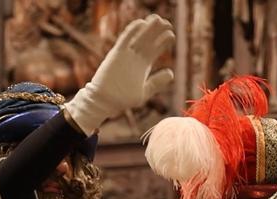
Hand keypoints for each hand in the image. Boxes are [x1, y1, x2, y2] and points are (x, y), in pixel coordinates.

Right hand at [63, 14, 174, 134]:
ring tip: (157, 19)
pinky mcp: (116, 55)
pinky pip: (124, 40)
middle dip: (157, 31)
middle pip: (148, 41)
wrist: (104, 102)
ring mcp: (126, 55)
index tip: (171, 34)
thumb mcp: (144, 92)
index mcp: (143, 66)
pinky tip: (141, 23)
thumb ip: (156, 82)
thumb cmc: (123, 99)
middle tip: (167, 23)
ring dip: (147, 28)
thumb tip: (171, 73)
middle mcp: (135, 58)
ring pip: (138, 38)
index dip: (163, 41)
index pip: (155, 49)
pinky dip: (131, 32)